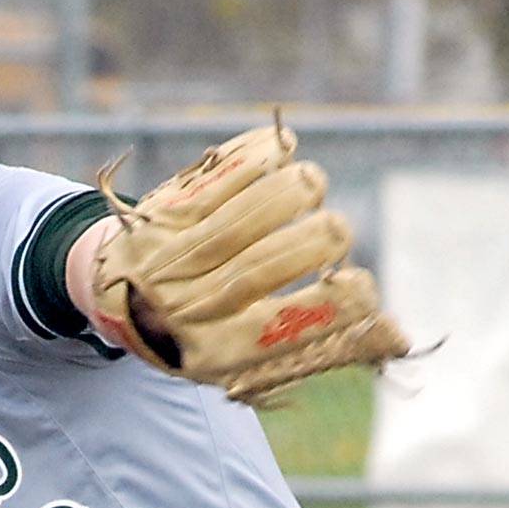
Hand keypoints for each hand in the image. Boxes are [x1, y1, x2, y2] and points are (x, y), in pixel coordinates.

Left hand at [88, 122, 410, 403]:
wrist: (109, 293)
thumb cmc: (200, 327)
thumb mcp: (248, 357)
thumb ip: (322, 345)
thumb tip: (399, 336)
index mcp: (216, 353)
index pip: (299, 321)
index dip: (347, 299)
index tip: (356, 287)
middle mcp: (191, 306)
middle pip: (292, 250)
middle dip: (328, 236)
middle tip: (328, 235)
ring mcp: (175, 253)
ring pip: (271, 199)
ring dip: (303, 189)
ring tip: (303, 195)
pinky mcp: (167, 206)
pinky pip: (239, 162)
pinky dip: (271, 151)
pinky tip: (277, 157)